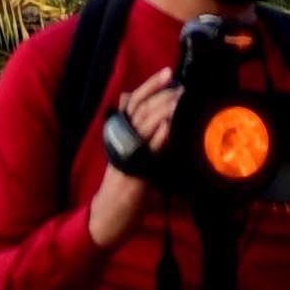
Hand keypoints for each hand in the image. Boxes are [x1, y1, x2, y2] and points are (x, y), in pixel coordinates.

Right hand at [86, 76, 180, 248]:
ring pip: (144, 126)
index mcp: (120, 133)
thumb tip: (127, 96)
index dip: (149, 85)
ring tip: (180, 99)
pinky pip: (147, 152)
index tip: (168, 72)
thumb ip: (130, 125)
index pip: (133, 101)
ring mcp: (128, 156)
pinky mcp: (135, 174)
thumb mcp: (124, 149)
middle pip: (140, 109)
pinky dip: (158, 138)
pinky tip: (169, 126)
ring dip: (163, 110)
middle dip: (162, 95)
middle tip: (182, 87)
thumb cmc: (120, 183)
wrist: (107, 217)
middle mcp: (122, 140)